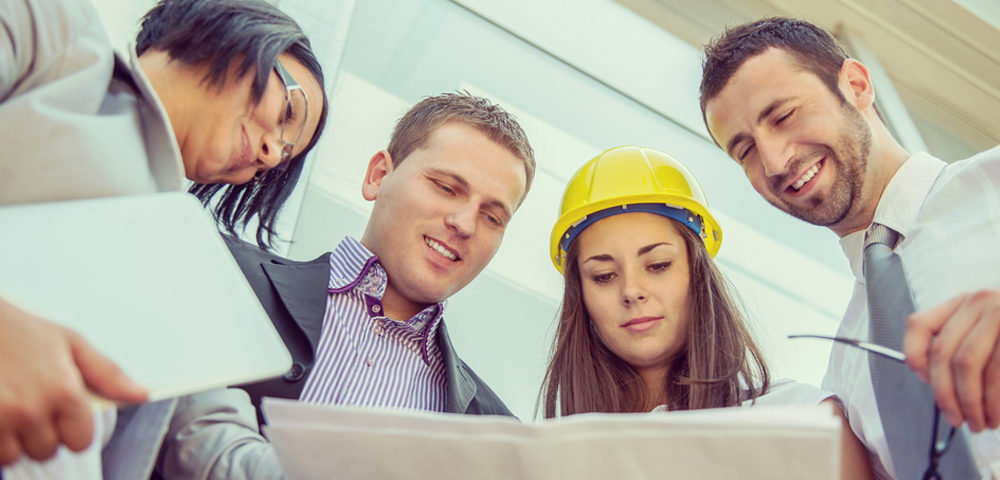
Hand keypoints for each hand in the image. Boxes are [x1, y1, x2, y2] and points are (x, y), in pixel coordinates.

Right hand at [0, 297, 147, 464]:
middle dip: (44, 433)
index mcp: (63, 389)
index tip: (66, 417)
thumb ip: (108, 373)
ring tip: (12, 407)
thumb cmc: (20, 329)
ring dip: (16, 438)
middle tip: (34, 405)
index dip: (75, 430)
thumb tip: (142, 394)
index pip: (81, 440)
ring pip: (18, 455)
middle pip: (49, 450)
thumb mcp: (71, 342)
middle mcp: (32, 408)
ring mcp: (1, 419)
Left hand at [902, 289, 999, 431]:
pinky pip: (997, 374)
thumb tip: (926, 376)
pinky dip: (994, 401)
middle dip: (945, 394)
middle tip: (956, 419)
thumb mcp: (986, 332)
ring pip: (968, 365)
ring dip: (971, 403)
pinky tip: (996, 415)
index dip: (915, 356)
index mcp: (964, 302)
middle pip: (943, 352)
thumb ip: (958, 345)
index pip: (919, 324)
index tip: (924, 381)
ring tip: (981, 423)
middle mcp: (981, 301)